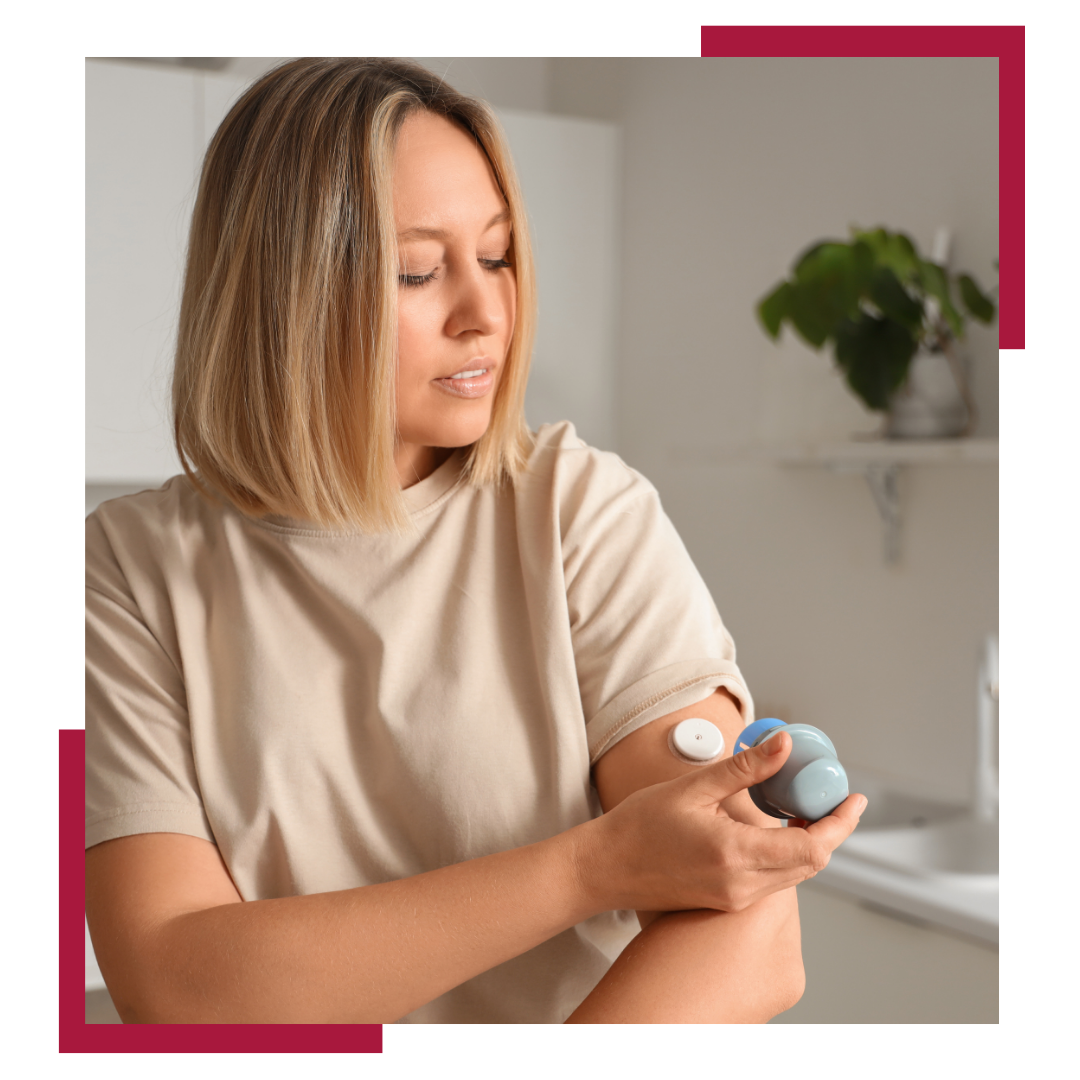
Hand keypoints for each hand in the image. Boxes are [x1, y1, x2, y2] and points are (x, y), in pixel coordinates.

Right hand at [585, 730, 866, 915]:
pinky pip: (772, 880)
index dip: (840, 823)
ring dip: (809, 844)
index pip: (813, 848)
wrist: (605, 868)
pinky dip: (785, 856)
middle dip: (830, 830)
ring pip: (794, 875)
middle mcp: (742, 885)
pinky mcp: (725, 901)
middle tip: (833, 797)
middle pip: (811, 864)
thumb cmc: (639, 826)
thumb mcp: (693, 787)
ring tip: (803, 808)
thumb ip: (745, 769)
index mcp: (735, 855)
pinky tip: (773, 830)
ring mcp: (734, 898)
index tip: (853, 799)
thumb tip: (784, 746)